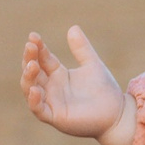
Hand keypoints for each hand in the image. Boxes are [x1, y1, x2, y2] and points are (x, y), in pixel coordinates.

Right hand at [21, 27, 135, 144]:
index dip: (37, 48)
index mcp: (57, 74)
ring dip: (28, 77)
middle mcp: (51, 87)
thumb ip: (82, 48)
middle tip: (30, 47)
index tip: (34, 36)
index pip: (42, 58)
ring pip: (30, 89)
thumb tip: (73, 27)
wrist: (116, 114)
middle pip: (32, 72)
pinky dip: (34, 100)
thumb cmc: (104, 90)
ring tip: (31, 65)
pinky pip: (39, 109)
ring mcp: (51, 102)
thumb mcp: (92, 65)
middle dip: (29, 59)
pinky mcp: (55, 117)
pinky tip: (35, 89)